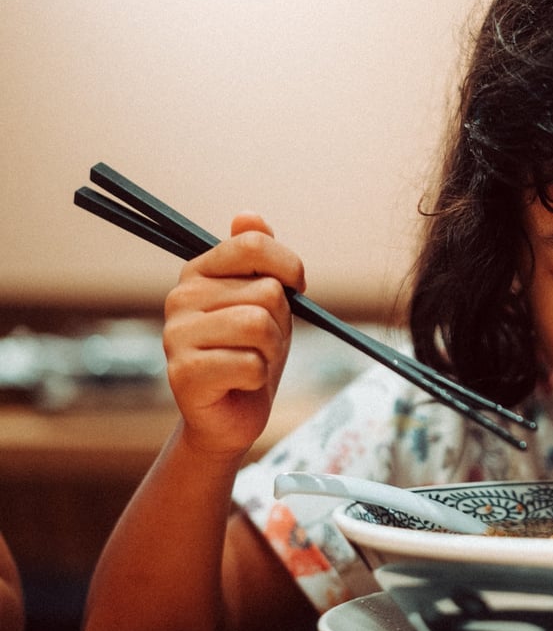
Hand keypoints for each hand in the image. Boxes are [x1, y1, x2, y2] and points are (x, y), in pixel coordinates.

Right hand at [162, 213, 305, 457]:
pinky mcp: (183, 373)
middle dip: (280, 323)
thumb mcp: (265, 301)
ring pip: (259, 326)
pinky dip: (257, 377)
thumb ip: (258, 258)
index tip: (296, 287)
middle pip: (266, 291)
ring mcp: (177, 335)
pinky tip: (240, 383)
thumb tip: (248, 215)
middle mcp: (181, 297)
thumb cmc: (251, 352)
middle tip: (261, 343)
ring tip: (252, 361)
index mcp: (200, 272)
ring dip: (271, 350)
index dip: (289, 266)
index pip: (253, 245)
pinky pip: (250, 364)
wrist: (231, 415)